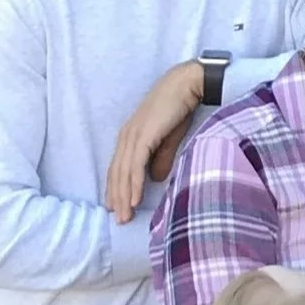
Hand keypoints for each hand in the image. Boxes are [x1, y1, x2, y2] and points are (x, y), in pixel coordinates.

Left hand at [105, 60, 202, 221]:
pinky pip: (134, 166)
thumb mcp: (169, 138)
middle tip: (120, 220)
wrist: (188, 84)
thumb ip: (161, 158)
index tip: (118, 207)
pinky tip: (134, 199)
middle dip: (117, 198)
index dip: (117, 188)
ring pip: (123, 173)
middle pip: (117, 173)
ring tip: (124, 216)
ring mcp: (133, 136)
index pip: (119, 167)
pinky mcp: (142, 136)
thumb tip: (156, 179)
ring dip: (123, 196)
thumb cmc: (180, 108)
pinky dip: (133, 184)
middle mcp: (127, 136)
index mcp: (131, 136)